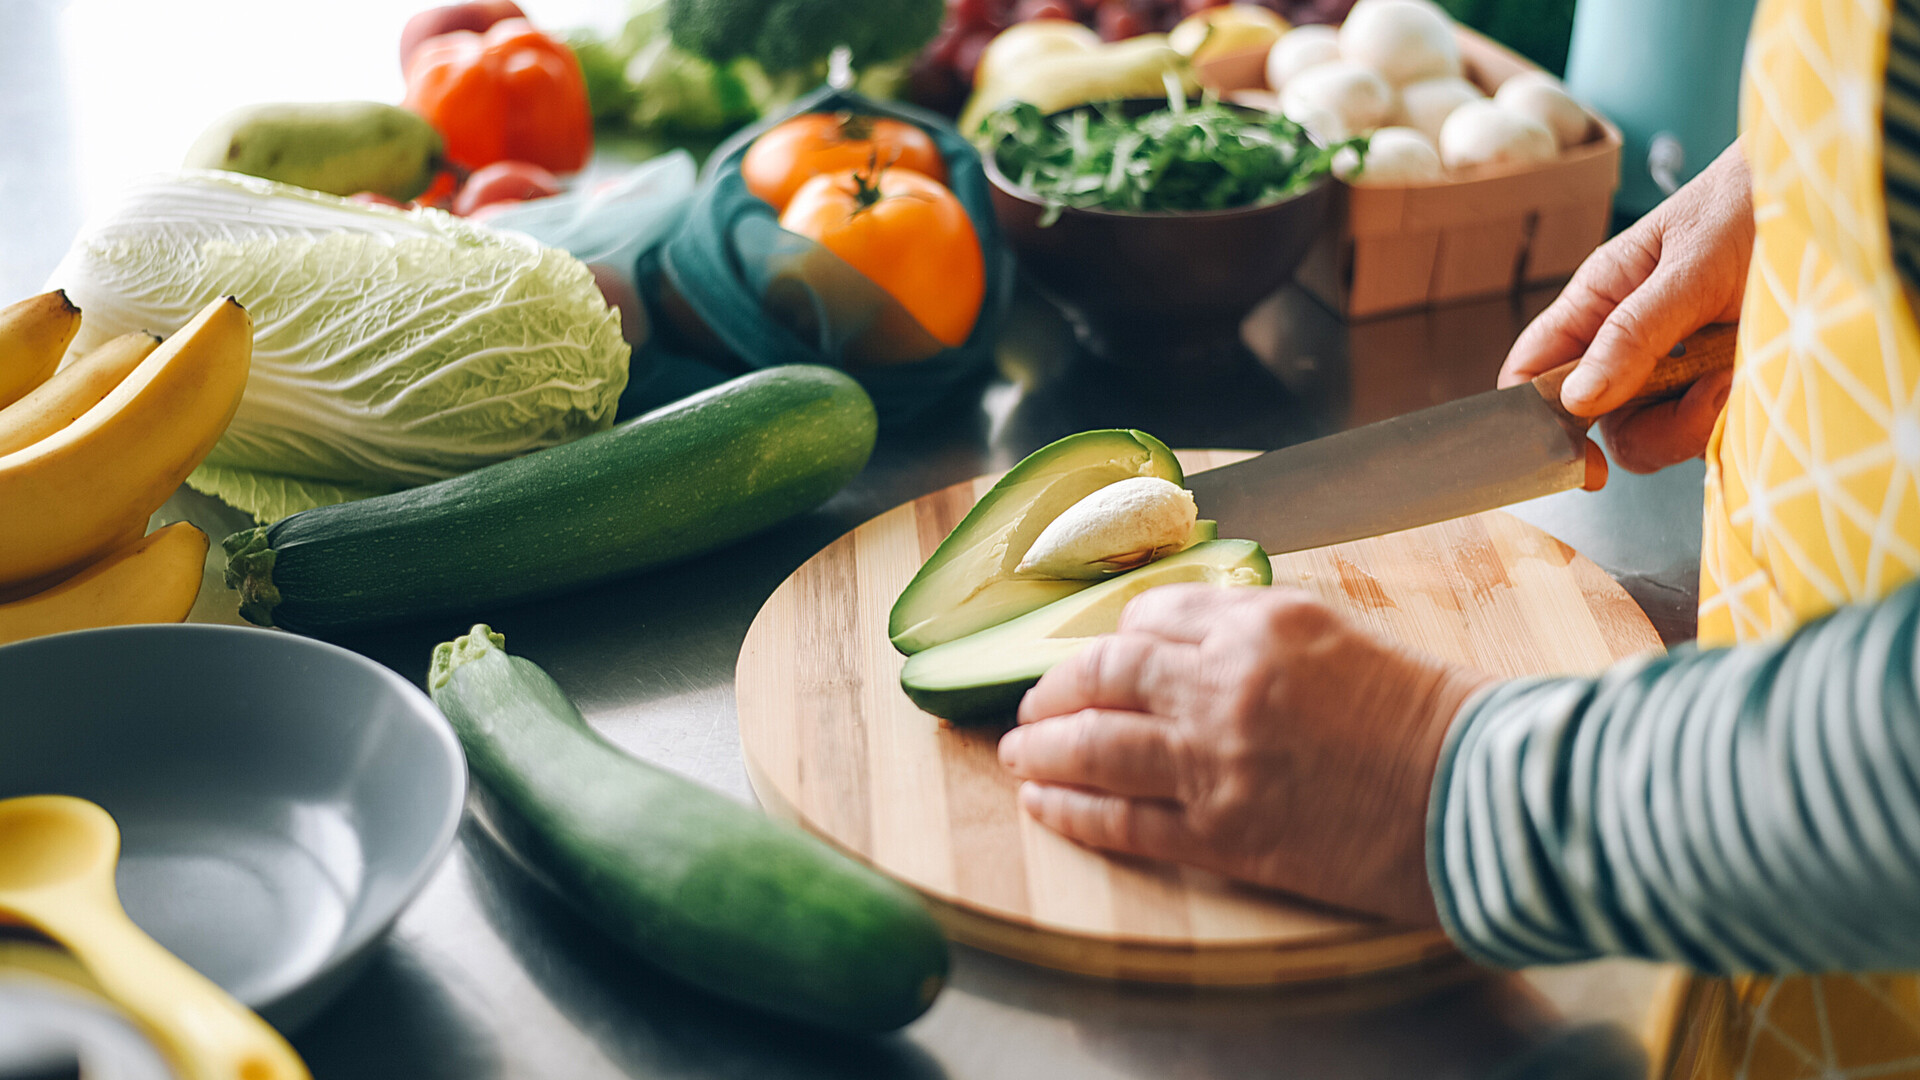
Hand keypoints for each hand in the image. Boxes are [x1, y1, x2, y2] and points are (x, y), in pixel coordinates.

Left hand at [999, 584, 1493, 925]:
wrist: (1482, 794)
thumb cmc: (1433, 717)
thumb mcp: (1343, 638)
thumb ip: (1262, 634)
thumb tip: (1196, 643)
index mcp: (1260, 622)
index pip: (1153, 615)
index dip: (1112, 637)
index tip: (1096, 655)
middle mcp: (1225, 681)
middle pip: (1105, 674)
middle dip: (1054, 690)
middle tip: (1031, 705)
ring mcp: (1216, 760)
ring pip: (1096, 745)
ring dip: (1043, 748)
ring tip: (1016, 754)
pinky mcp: (1223, 834)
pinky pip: (1123, 820)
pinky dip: (1073, 811)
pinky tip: (1046, 805)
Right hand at [1501, 141, 1751, 477]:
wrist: (1828, 200)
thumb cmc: (1750, 204)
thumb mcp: (1690, 265)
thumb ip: (1632, 332)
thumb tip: (1575, 399)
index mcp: (1598, 301)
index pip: (1534, 369)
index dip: (1535, 417)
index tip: (1575, 452)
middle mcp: (1625, 341)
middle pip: (1596, 420)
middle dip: (1643, 429)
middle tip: (1696, 404)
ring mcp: (1672, 367)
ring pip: (1651, 435)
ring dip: (1692, 423)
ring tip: (1729, 378)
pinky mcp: (1718, 384)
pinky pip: (1701, 432)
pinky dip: (1723, 421)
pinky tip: (1745, 381)